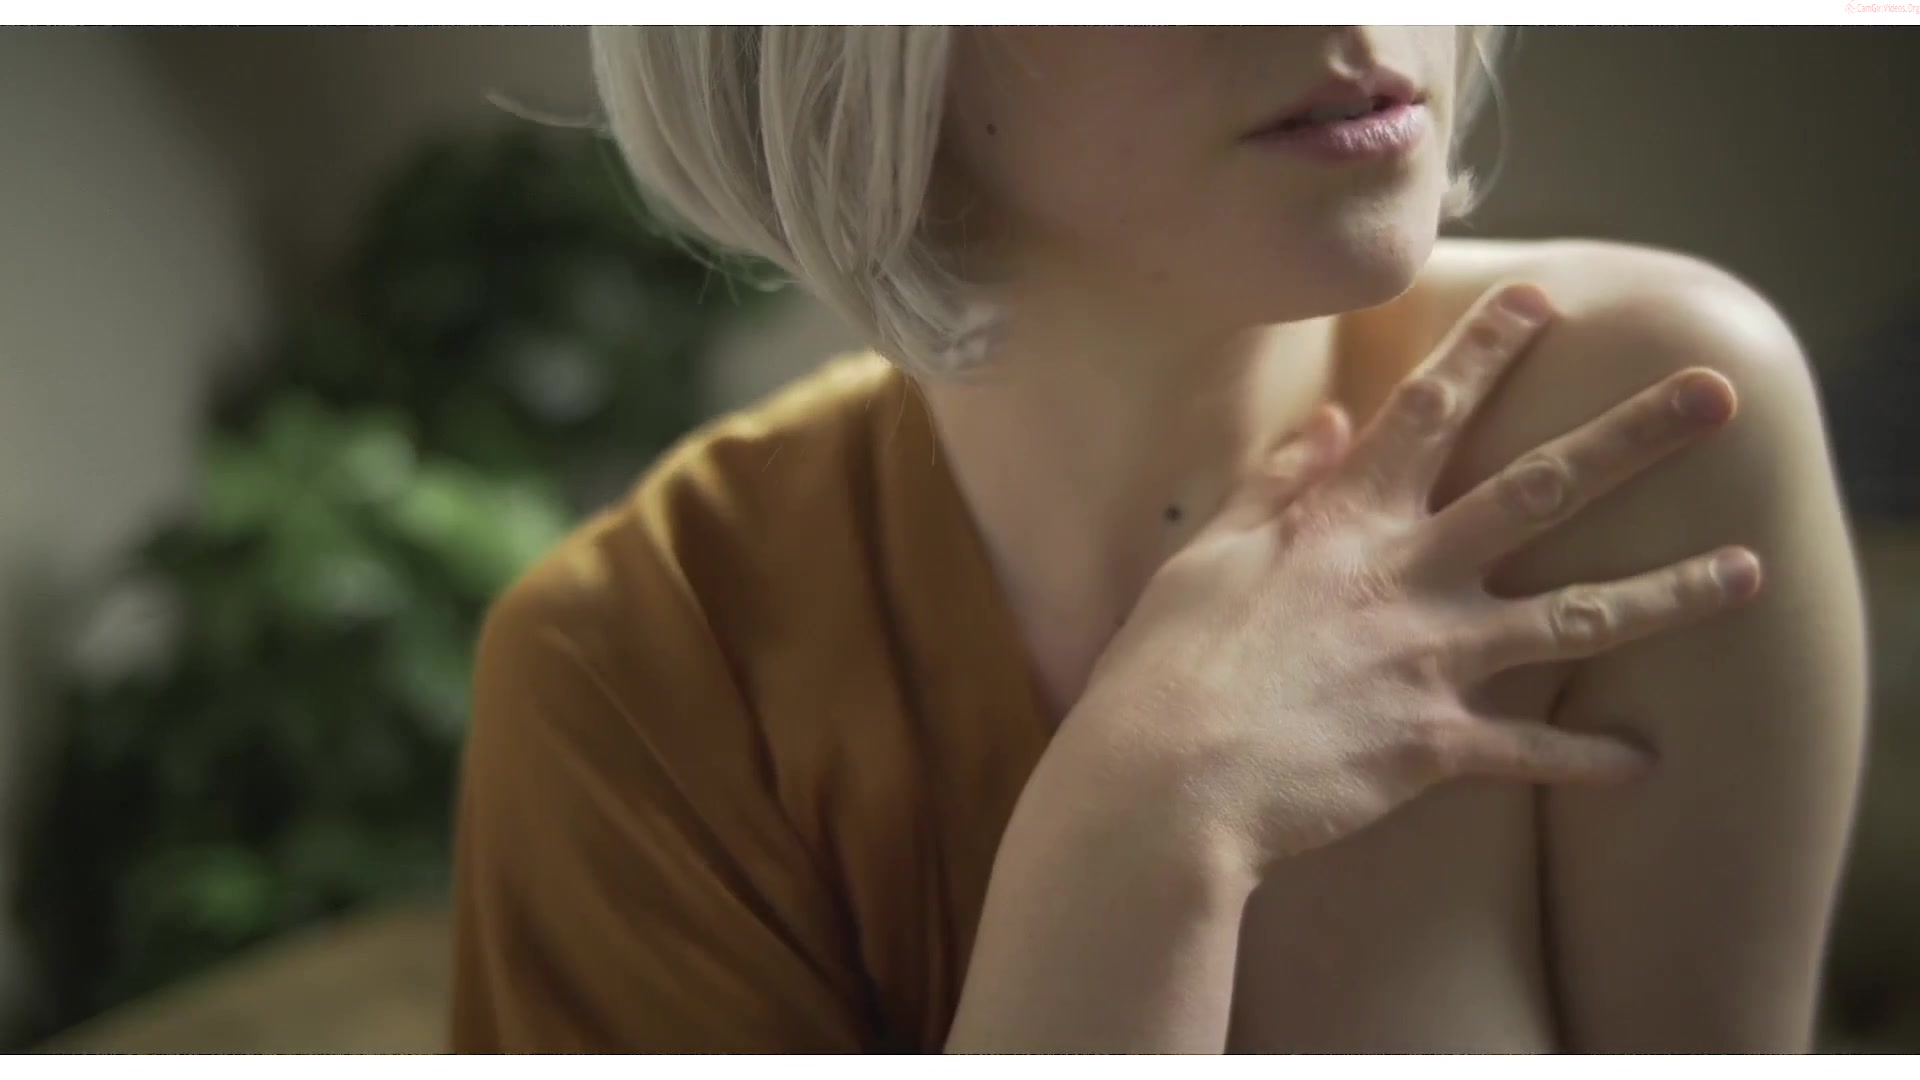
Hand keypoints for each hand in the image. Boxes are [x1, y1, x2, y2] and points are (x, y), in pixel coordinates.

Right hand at [1057, 282, 1761, 875]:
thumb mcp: (1206, 555)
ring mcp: (1431, 659)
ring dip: (1669, 592)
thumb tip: (1328, 422)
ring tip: (1749, 569)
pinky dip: (1585, 757)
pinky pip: (1530, 752)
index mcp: (1344, 520)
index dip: (1488, 349)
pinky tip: (1643, 759)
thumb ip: (1275, 486)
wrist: (1167, 783)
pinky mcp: (1435, 745)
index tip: (1545, 302)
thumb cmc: (1167, 665)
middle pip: (1540, 490)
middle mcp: (1407, 576)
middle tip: (1715, 396)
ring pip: (1575, 617)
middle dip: (1634, 437)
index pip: (1429, 411)